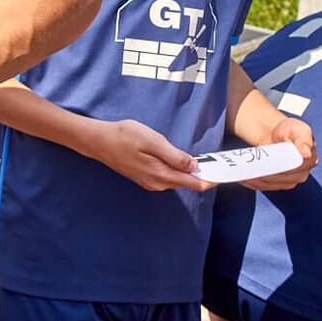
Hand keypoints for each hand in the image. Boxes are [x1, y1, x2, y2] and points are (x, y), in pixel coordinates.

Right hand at [84, 119, 211, 192]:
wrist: (98, 141)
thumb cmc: (123, 136)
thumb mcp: (152, 141)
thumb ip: (174, 156)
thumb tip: (194, 166)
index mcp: (161, 175)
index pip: (194, 184)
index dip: (211, 179)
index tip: (223, 172)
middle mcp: (157, 183)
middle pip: (186, 183)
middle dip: (201, 174)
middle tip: (215, 161)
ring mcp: (149, 182)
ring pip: (176, 180)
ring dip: (187, 171)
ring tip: (199, 160)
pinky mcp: (144, 177)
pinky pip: (166, 176)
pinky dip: (176, 170)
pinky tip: (175, 158)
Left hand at [241, 117, 317, 191]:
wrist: (276, 135)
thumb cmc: (288, 130)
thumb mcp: (297, 128)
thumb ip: (304, 139)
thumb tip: (306, 153)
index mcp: (309, 160)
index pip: (295, 168)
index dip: (281, 166)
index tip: (268, 163)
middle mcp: (301, 174)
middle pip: (281, 178)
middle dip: (266, 173)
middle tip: (251, 167)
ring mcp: (289, 181)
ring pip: (271, 184)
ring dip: (256, 179)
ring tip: (243, 172)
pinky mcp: (277, 184)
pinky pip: (264, 187)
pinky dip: (252, 183)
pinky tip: (242, 177)